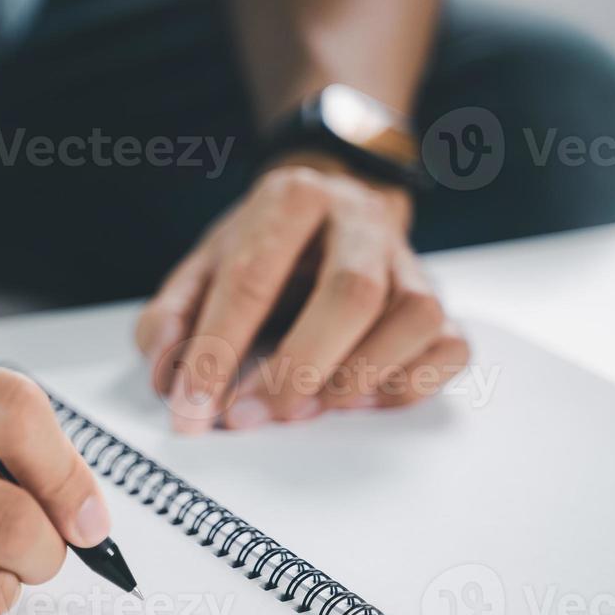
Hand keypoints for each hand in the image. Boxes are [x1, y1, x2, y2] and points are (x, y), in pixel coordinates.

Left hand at [135, 154, 467, 432]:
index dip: (217, 350)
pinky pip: (449, 347)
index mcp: (295, 198)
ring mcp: (410, 261)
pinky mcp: (442, 302)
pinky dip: (407, 385)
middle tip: (251, 416)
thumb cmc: (264, 247)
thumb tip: (166, 370)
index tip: (191, 407)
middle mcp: (362, 221)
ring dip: (357, 377)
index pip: (254, 279)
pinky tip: (359, 400)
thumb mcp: (205, 264)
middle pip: (352, 294)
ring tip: (303, 410)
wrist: (331, 209)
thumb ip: (174, 313)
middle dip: (298, 366)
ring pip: (413, 317)